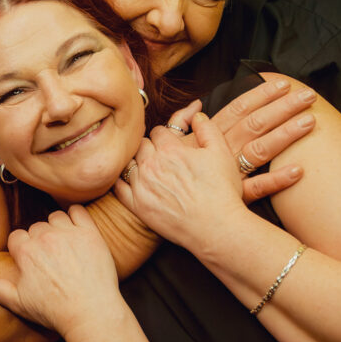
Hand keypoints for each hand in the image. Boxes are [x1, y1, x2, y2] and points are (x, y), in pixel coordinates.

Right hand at [0, 207, 121, 338]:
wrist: (90, 313)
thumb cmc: (54, 311)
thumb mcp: (19, 303)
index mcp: (26, 252)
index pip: (17, 237)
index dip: (22, 248)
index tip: (31, 260)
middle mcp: (45, 238)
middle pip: (37, 227)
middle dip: (40, 239)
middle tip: (51, 257)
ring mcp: (68, 234)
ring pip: (56, 217)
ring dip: (57, 226)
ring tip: (64, 244)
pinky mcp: (90, 233)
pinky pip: (79, 211)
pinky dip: (76, 215)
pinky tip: (77, 228)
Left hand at [114, 112, 249, 255]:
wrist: (217, 227)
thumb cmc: (222, 192)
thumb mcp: (221, 152)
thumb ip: (207, 128)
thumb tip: (196, 114)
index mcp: (171, 149)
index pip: (158, 130)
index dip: (166, 135)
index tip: (171, 143)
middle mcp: (152, 164)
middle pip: (141, 145)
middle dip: (150, 147)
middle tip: (160, 155)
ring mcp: (142, 186)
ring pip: (128, 163)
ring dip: (137, 163)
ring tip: (148, 169)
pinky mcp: (137, 206)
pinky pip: (118, 187)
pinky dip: (121, 181)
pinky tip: (130, 182)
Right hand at [165, 77, 316, 202]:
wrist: (160, 207)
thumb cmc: (168, 174)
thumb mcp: (170, 145)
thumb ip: (180, 121)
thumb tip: (196, 105)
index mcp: (210, 135)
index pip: (239, 108)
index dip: (261, 93)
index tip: (283, 83)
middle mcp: (222, 150)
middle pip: (256, 123)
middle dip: (283, 107)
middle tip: (308, 95)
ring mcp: (229, 173)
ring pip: (260, 149)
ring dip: (286, 135)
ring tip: (310, 121)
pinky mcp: (234, 196)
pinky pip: (257, 188)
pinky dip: (277, 180)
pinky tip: (298, 171)